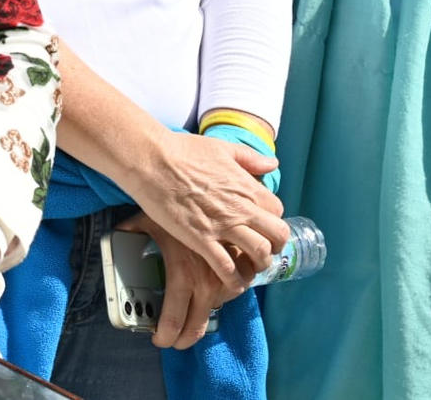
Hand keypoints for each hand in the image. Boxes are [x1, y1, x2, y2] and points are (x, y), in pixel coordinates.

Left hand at [118, 213, 241, 349]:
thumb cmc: (172, 204)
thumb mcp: (145, 220)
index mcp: (181, 276)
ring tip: (189, 311)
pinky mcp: (241, 267)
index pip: (173, 321)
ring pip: (215, 309)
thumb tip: (116, 237)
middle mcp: (205, 283)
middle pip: (196, 327)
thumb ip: (129, 234)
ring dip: (202, 312)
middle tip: (174, 338)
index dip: (165, 336)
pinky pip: (233, 290)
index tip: (159, 339)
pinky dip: (222, 293)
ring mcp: (225, 277)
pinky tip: (210, 288)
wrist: (211, 190)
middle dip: (183, 338)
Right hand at [124, 130, 286, 289]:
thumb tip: (273, 163)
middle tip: (263, 251)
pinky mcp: (201, 240)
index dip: (272, 221)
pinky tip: (231, 281)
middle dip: (275, 247)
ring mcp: (222, 226)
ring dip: (258, 265)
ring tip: (249, 267)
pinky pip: (227, 267)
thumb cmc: (182, 151)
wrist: (152, 161)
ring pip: (259, 254)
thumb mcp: (222, 148)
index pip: (278, 211)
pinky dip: (234, 279)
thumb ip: (250, 158)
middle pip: (278, 236)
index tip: (262, 227)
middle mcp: (240, 208)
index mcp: (247, 186)